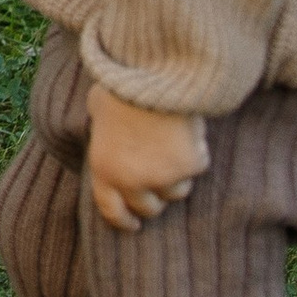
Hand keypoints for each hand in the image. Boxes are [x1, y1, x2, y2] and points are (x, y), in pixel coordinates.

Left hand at [85, 82, 210, 233]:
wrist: (150, 71)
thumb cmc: (120, 85)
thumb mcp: (98, 112)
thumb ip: (104, 134)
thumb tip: (108, 134)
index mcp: (103, 169)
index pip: (112, 211)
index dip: (124, 221)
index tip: (134, 225)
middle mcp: (131, 181)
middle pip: (150, 208)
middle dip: (156, 197)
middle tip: (161, 179)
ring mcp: (162, 177)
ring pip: (178, 192)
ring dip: (178, 175)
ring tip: (173, 145)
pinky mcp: (188, 166)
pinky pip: (198, 166)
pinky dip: (196, 151)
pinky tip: (188, 131)